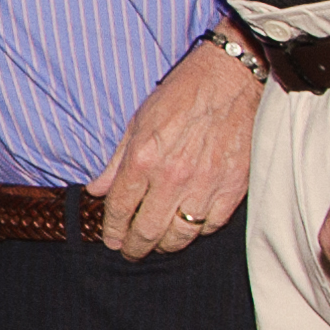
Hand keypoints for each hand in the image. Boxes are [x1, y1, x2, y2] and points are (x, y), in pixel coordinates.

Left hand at [86, 40, 261, 262]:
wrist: (232, 78)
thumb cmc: (183, 93)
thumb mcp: (139, 121)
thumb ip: (116, 161)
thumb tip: (97, 190)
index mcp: (143, 158)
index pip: (120, 209)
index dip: (112, 231)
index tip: (111, 240)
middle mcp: (172, 177)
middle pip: (147, 231)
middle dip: (134, 247)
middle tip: (130, 251)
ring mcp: (205, 185)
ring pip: (180, 236)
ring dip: (165, 246)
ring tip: (158, 244)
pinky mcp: (233, 188)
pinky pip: (211, 225)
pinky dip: (198, 231)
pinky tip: (190, 226)